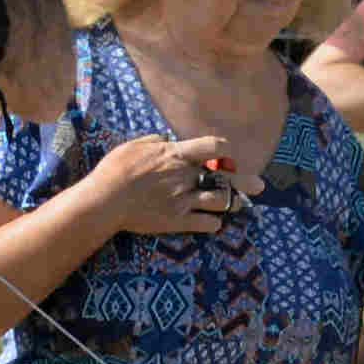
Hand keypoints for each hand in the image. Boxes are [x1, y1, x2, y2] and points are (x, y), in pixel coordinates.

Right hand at [81, 128, 242, 238]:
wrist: (104, 201)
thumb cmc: (115, 170)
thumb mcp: (134, 146)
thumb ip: (155, 140)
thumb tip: (168, 139)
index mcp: (176, 155)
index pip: (213, 147)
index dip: (224, 150)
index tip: (226, 155)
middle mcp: (185, 177)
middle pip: (226, 177)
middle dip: (245, 181)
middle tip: (259, 185)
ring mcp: (184, 200)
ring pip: (222, 201)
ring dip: (231, 202)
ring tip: (238, 204)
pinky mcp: (178, 221)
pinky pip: (208, 224)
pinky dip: (214, 223)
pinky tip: (214, 222)